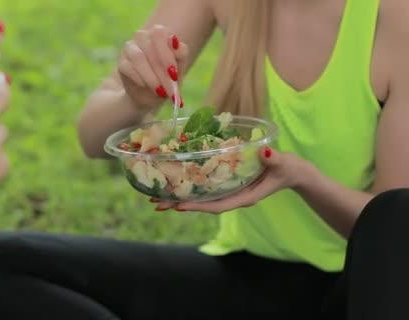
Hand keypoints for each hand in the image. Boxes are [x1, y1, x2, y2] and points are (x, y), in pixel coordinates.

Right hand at [118, 24, 188, 109]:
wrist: (150, 96)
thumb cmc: (167, 78)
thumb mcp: (179, 68)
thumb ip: (181, 54)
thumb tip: (175, 44)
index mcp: (159, 34)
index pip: (159, 33)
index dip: (167, 53)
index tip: (174, 74)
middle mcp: (142, 36)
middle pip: (149, 46)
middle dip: (161, 70)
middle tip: (169, 88)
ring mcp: (129, 48)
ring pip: (138, 57)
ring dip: (151, 77)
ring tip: (160, 91)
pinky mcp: (121, 63)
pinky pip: (128, 68)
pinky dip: (139, 79)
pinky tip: (146, 87)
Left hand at [155, 147, 306, 212]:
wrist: (292, 171)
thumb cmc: (288, 168)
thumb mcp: (282, 162)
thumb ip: (274, 159)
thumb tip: (266, 152)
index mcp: (244, 197)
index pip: (217, 205)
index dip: (197, 206)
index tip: (178, 206)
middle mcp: (232, 196)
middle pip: (202, 203)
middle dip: (179, 203)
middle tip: (155, 203)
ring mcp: (228, 190)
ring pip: (201, 196)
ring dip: (179, 196)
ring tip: (156, 195)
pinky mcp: (227, 182)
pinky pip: (205, 187)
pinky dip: (190, 185)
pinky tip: (175, 182)